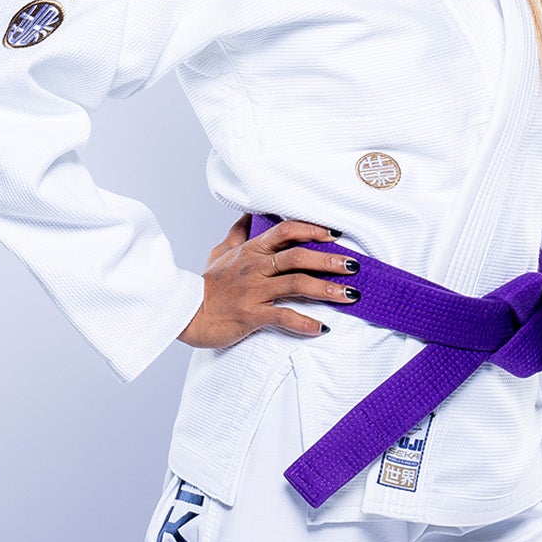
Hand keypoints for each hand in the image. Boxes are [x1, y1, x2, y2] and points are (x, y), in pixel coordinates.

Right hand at [177, 215, 358, 348]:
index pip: (285, 231)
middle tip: (354, 266)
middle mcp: (254, 267)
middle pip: (297, 257)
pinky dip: (304, 322)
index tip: (335, 235)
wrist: (186, 314)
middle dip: (329, 260)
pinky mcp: (251, 315)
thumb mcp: (219, 252)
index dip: (311, 230)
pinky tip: (323, 327)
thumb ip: (238, 233)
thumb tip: (250, 214)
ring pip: (296, 285)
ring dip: (326, 290)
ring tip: (350, 295)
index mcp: (250, 250)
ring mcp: (253, 291)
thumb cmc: (207, 286)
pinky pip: (283, 317)